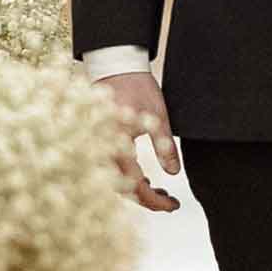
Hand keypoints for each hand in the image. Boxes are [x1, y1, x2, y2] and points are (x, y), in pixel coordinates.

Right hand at [96, 59, 182, 207]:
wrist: (115, 66)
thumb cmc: (136, 88)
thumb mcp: (157, 117)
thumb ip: (165, 146)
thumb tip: (173, 174)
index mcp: (117, 147)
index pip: (136, 188)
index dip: (156, 202)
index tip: (174, 205)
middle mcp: (102, 151)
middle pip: (122, 190)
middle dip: (147, 199)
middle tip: (169, 201)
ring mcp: (98, 146)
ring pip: (115, 181)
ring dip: (136, 189)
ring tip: (159, 190)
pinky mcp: (98, 141)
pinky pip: (110, 169)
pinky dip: (127, 177)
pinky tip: (142, 177)